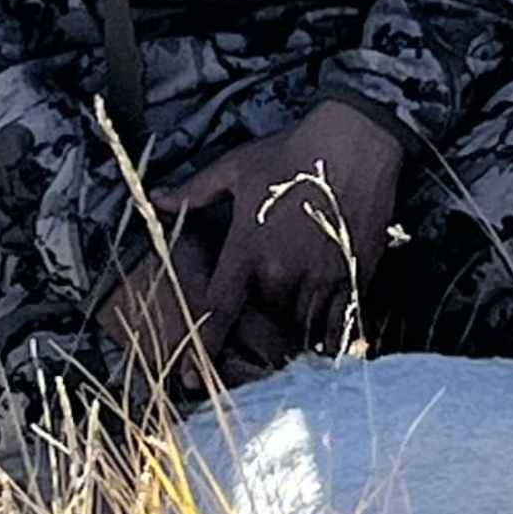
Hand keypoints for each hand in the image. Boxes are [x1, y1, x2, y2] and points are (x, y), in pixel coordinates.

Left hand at [103, 101, 409, 397]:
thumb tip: (157, 199)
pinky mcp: (355, 274)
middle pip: (263, 321)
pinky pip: (339, 321)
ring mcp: (321, 275)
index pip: (219, 308)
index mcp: (248, 248)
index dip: (205, 343)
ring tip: (292, 330)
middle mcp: (283, 270)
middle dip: (260, 322)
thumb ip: (194, 192)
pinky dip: (330, 331)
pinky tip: (327, 333)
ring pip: (301, 326)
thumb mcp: (236, 168)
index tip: (191, 374)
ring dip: (295, 331)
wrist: (355, 139)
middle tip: (261, 319)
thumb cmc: (291, 151)